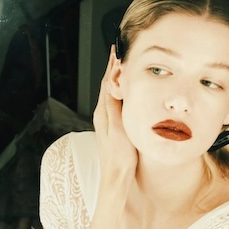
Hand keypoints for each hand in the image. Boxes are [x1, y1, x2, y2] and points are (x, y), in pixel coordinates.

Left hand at [92, 47, 137, 187]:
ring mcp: (106, 123)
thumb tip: (111, 83)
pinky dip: (120, 94)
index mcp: (102, 112)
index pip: (106, 82)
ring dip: (117, 81)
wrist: (116, 178)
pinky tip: (126, 95)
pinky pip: (114, 105)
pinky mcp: (112, 129)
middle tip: (122, 54)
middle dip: (114, 70)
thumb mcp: (118, 127)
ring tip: (124, 68)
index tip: (116, 50)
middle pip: (107, 86)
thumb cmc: (118, 156)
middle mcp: (102, 115)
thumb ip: (114, 105)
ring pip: (111, 95)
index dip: (111, 66)